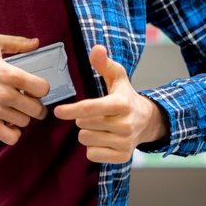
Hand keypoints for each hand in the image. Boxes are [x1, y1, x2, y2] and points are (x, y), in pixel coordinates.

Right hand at [0, 33, 49, 144]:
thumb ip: (17, 43)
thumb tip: (36, 43)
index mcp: (10, 74)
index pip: (43, 88)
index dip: (41, 88)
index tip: (34, 87)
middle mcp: (5, 94)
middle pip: (37, 109)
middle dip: (36, 105)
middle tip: (29, 101)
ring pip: (25, 122)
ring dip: (23, 117)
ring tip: (15, 109)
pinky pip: (11, 138)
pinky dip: (14, 133)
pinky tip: (8, 123)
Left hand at [54, 45, 167, 162]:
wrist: (148, 122)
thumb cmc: (125, 97)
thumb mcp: (117, 77)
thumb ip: (104, 63)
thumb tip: (96, 48)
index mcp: (121, 104)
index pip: (90, 108)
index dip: (71, 110)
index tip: (58, 111)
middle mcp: (125, 124)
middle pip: (83, 125)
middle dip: (82, 119)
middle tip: (96, 115)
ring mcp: (124, 142)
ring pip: (85, 139)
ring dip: (87, 133)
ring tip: (101, 126)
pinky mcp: (122, 157)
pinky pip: (91, 154)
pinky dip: (93, 147)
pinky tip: (104, 139)